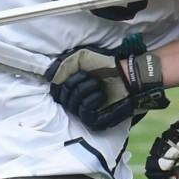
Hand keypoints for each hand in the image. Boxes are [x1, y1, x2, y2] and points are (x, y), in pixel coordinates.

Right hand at [48, 45, 166, 129]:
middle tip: (92, 77)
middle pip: (62, 96)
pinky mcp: (94, 120)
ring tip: (98, 84)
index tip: (77, 72)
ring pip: (72, 105)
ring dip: (86, 89)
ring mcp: (84, 112)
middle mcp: (74, 100)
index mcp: (70, 87)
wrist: (127, 75)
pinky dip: (92, 100)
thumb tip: (51, 79)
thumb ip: (63, 66)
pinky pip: (84, 112)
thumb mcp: (81, 57)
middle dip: (76, 83)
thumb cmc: (106, 65)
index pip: (54, 89)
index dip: (62, 80)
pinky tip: (101, 95)